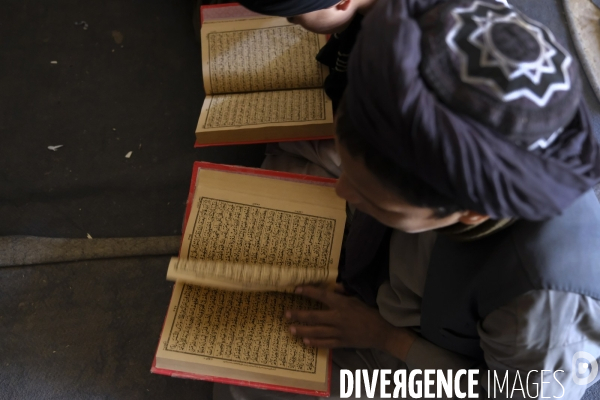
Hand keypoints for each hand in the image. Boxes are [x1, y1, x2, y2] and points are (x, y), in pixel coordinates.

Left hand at [286, 285, 415, 358]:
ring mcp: (339, 332)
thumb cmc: (371, 311)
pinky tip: (305, 341)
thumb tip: (334, 286)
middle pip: (314, 316)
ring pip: (317, 331)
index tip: (296, 289)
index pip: (322, 295)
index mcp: (343, 304)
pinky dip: (314, 342)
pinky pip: (325, 343)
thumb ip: (345, 292)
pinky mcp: (342, 343)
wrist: (384, 332)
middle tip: (286, 314)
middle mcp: (338, 318)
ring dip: (302, 330)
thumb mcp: (359, 298)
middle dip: (298, 315)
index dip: (308, 291)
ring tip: (290, 329)